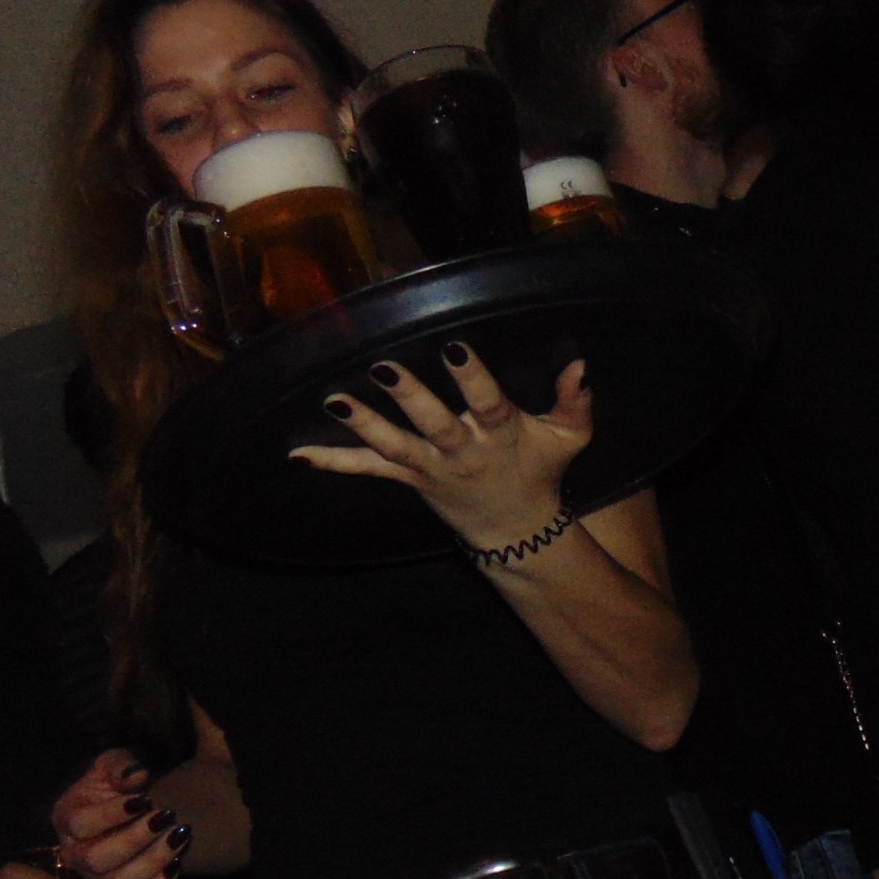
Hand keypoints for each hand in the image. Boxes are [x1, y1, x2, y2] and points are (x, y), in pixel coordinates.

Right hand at [50, 748, 182, 878]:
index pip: (80, 825)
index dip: (112, 814)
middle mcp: (75, 855)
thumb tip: (135, 776)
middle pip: (97, 859)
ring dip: (154, 860)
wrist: (136, 810)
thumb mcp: (115, 764)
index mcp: (65, 819)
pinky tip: (177, 861)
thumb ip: (120, 765)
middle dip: (136, 838)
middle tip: (167, 816)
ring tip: (180, 835)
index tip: (144, 799)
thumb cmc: (118, 786)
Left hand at [294, 343, 589, 556]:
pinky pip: (369, 471)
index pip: (487, 402)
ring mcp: (431, 468)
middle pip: (434, 425)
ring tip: (334, 402)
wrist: (516, 530)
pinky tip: (297, 455)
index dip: (472, 377)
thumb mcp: (569, 439)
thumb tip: (580, 366)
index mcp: (500, 435)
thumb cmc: (540, 471)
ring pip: (395, 447)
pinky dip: (333, 463)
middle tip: (384, 367)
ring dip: (364, 426)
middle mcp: (462, 452)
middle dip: (409, 397)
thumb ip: (575, 401)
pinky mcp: (410, 478)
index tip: (455, 347)